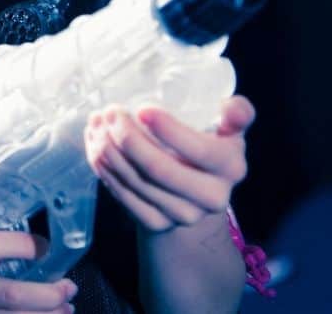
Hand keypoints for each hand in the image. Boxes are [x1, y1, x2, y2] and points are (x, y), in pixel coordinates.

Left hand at [84, 96, 254, 233]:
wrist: (198, 193)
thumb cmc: (211, 146)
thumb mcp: (229, 129)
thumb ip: (235, 114)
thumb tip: (232, 107)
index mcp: (231, 167)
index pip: (199, 150)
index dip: (167, 130)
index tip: (141, 108)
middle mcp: (211, 197)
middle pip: (158, 169)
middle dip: (127, 137)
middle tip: (109, 111)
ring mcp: (183, 215)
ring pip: (136, 182)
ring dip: (109, 149)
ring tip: (97, 123)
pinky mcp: (157, 223)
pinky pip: (124, 196)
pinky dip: (105, 169)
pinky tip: (96, 146)